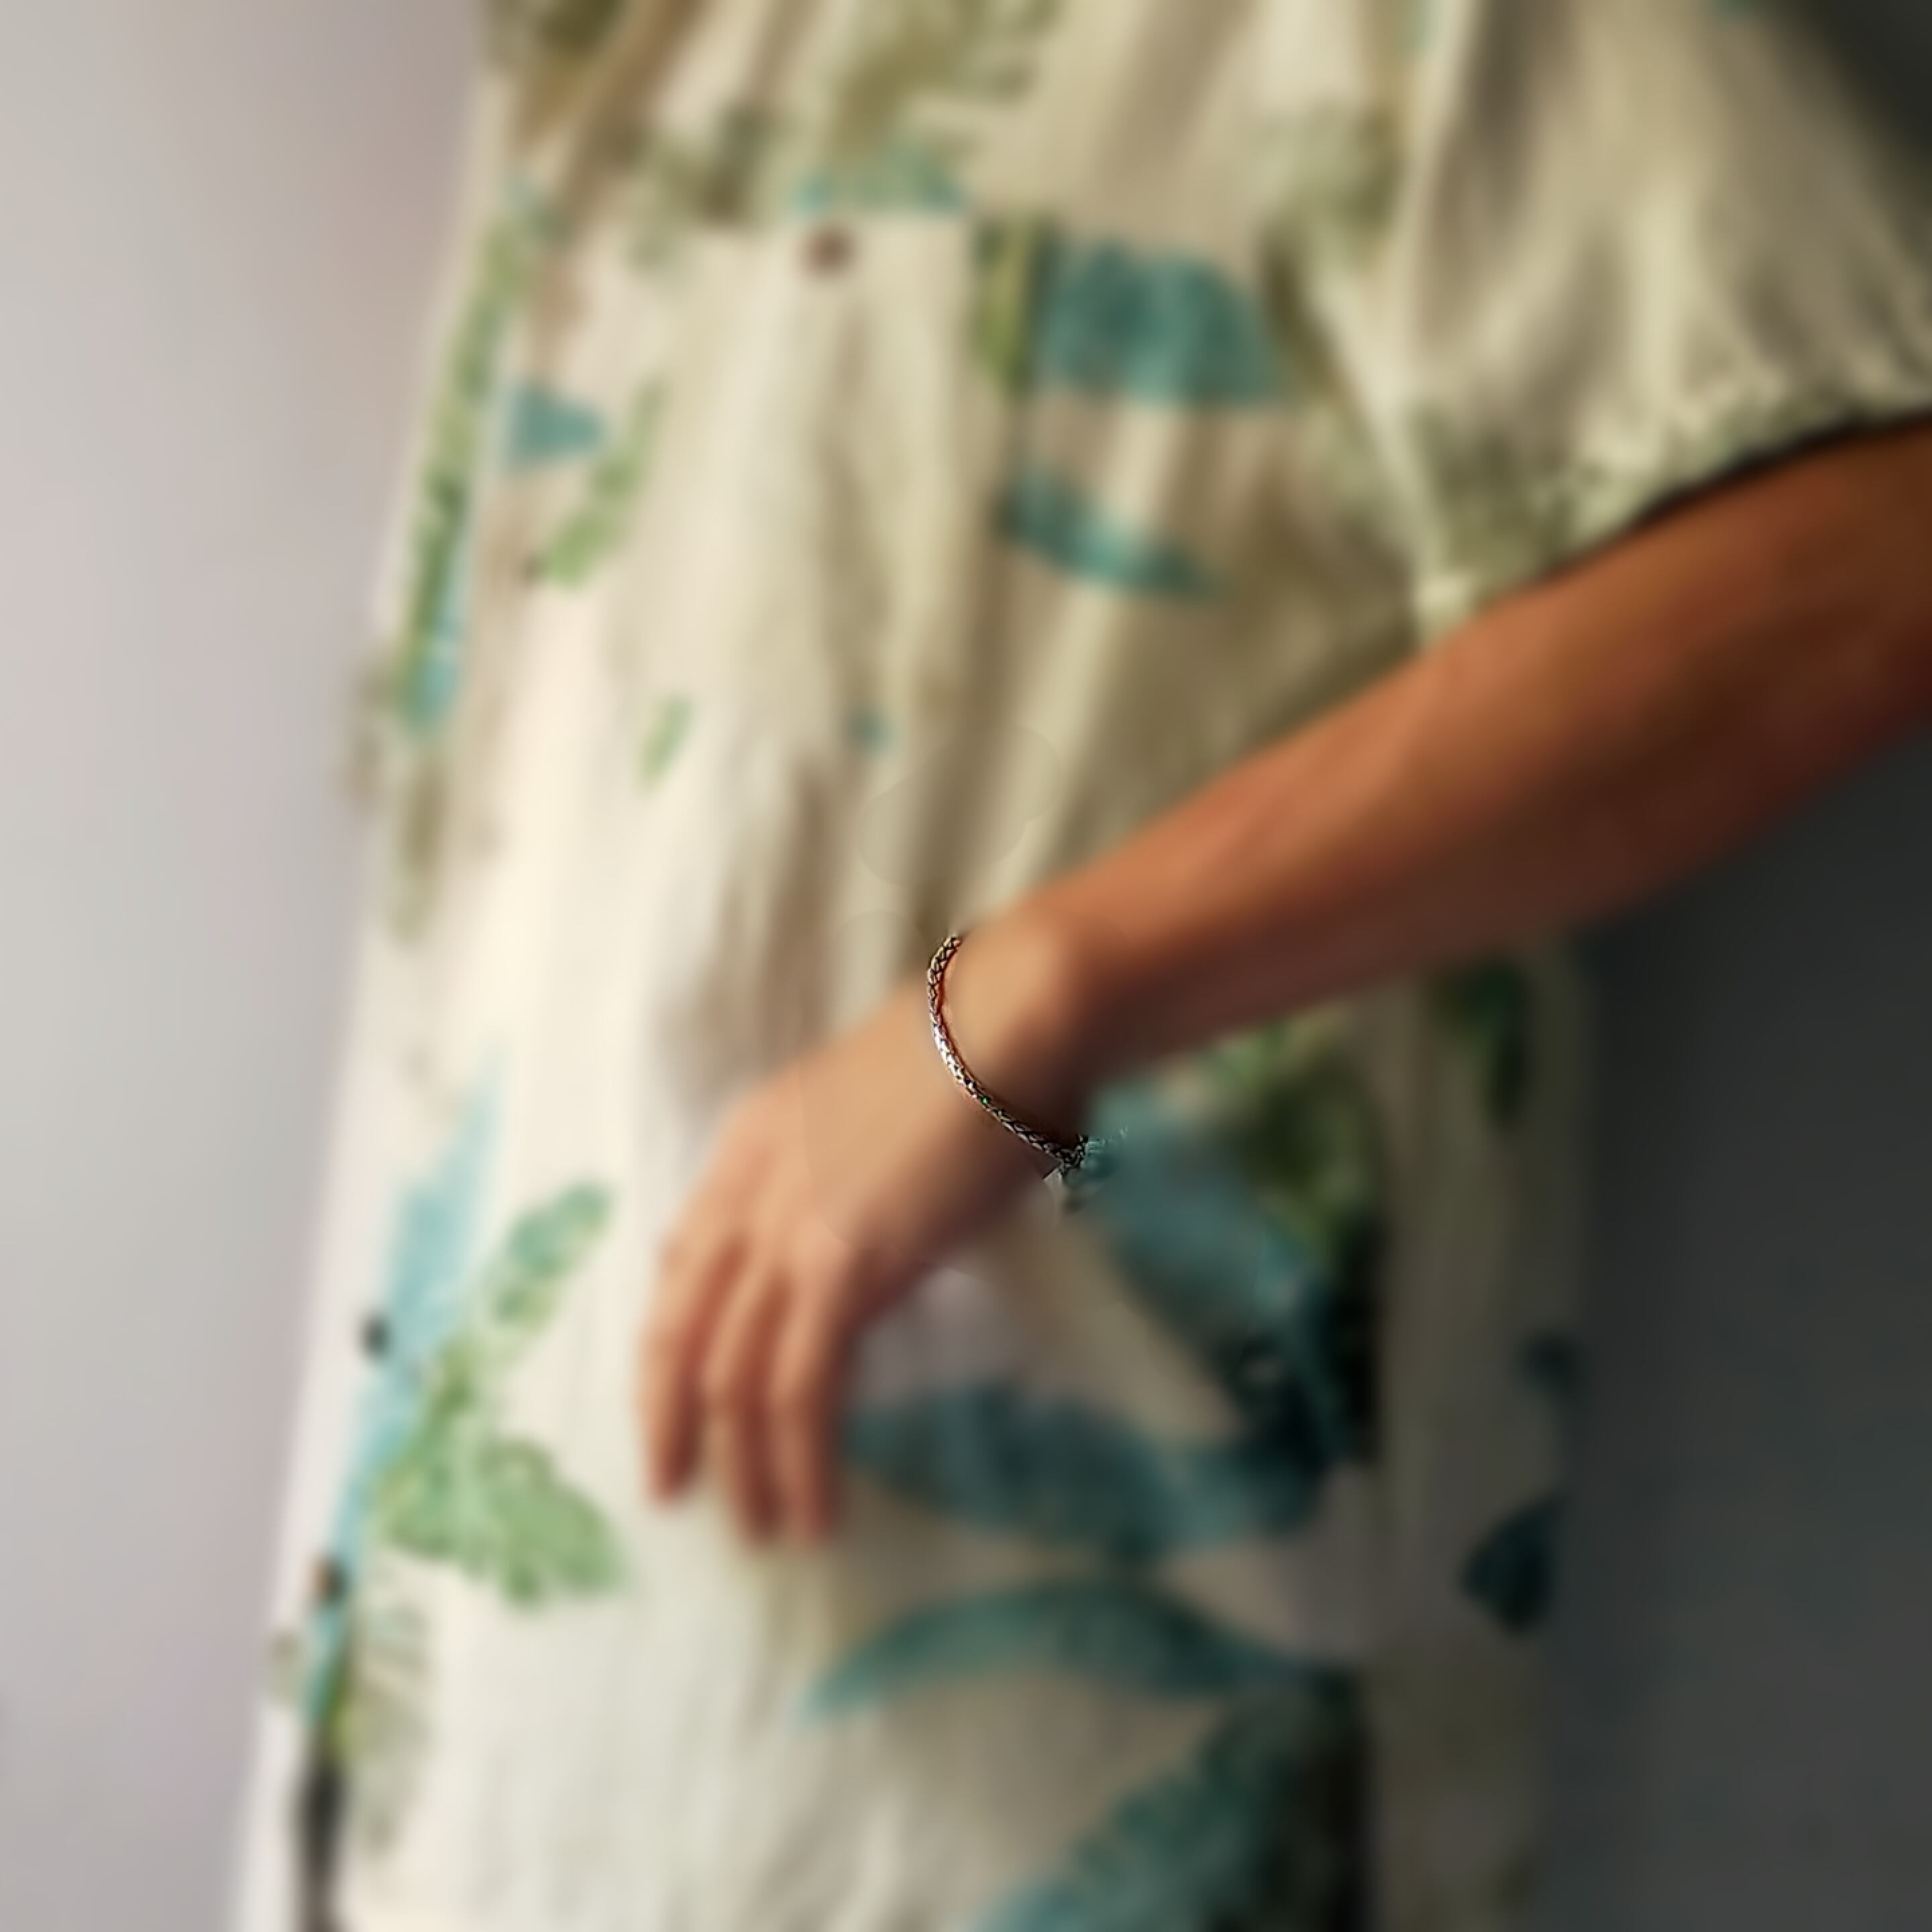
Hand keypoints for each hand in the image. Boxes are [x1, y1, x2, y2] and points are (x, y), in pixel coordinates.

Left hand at [635, 912, 1088, 1546]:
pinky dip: (800, 1462)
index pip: (684, 1259)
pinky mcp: (841, 1268)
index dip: (673, 1337)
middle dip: (668, 1417)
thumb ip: (853, 1173)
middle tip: (674, 1490)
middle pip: (679, 1326)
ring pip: (730, 1375)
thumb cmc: (978, 1051)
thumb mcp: (880, 1112)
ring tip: (758, 1528)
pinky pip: (799, 1391)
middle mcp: (747, 1188)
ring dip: (741, 1465)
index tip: (679, 1394)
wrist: (1009, 1018)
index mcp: (751, 1142)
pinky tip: (815, 1510)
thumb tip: (876, 1231)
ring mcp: (788, 1228)